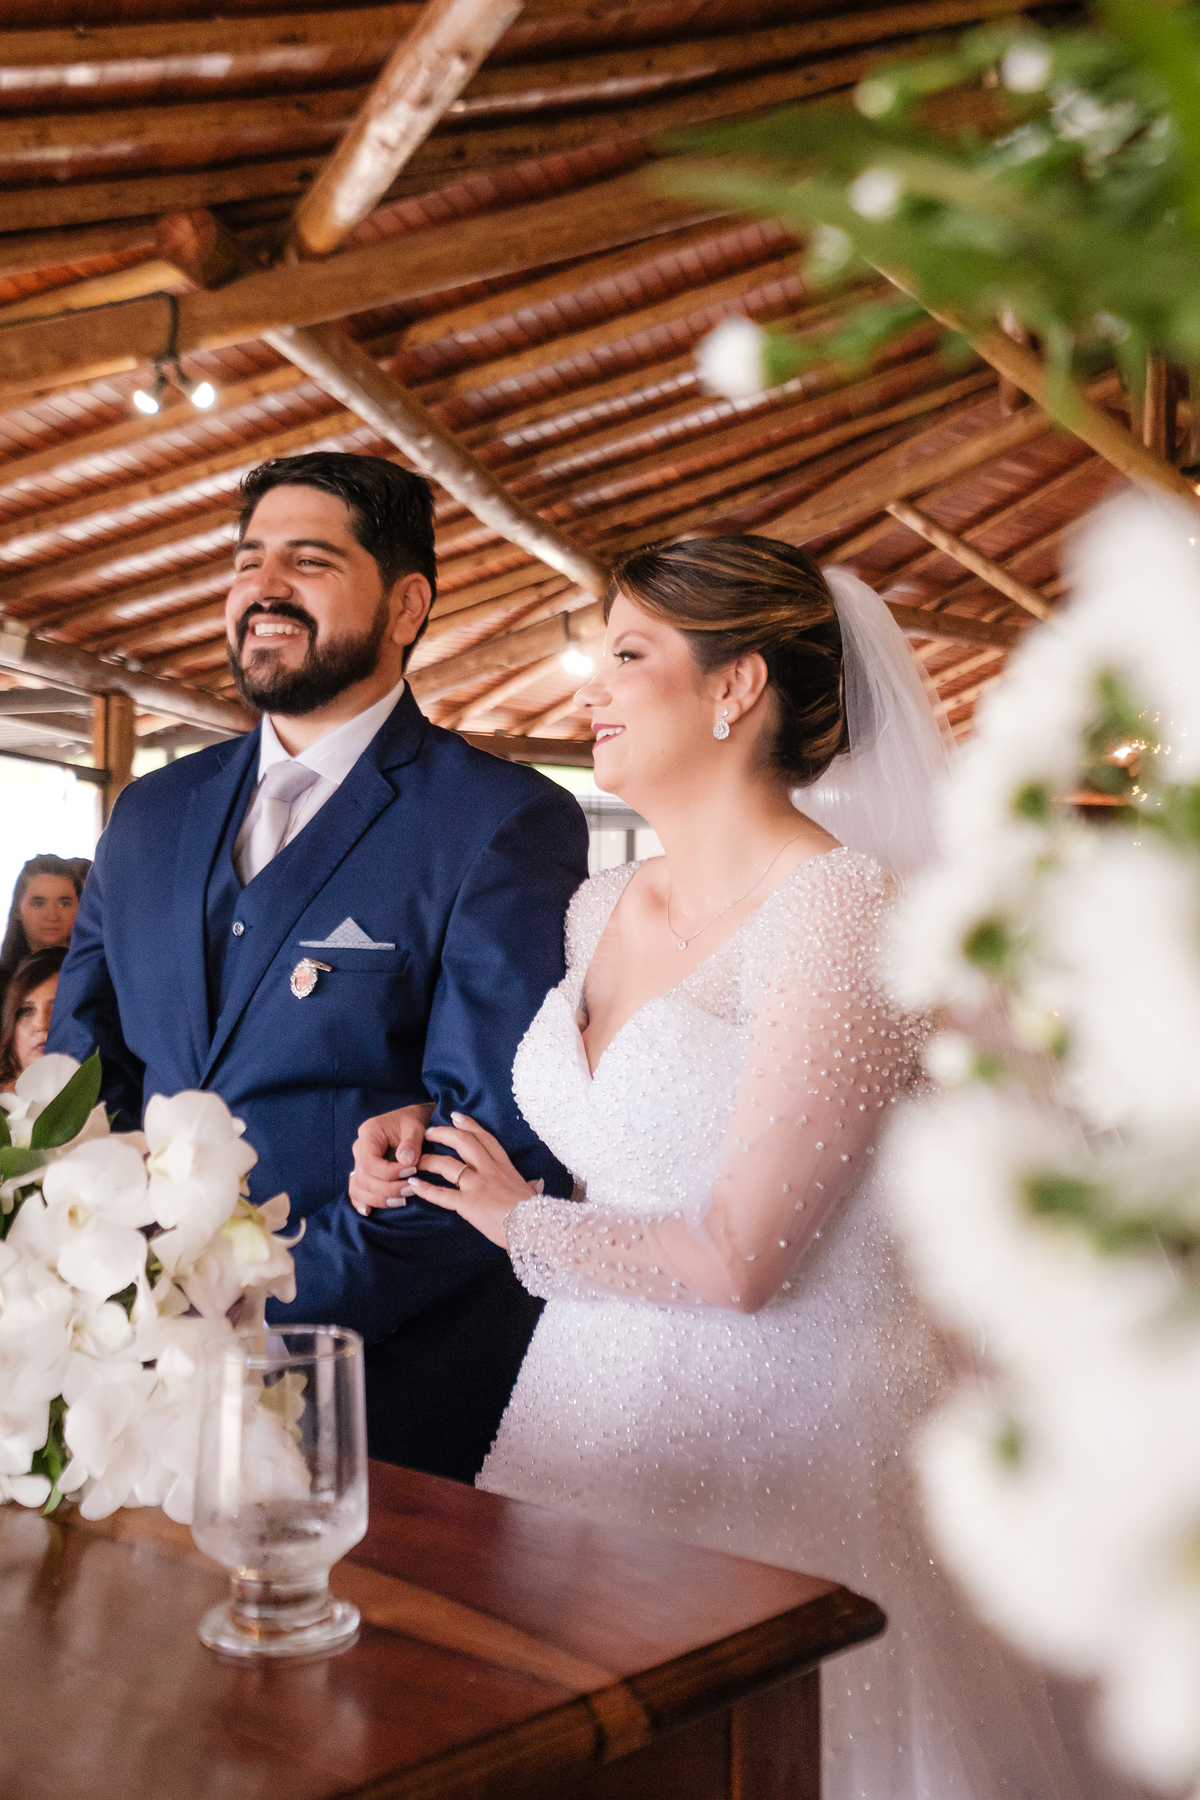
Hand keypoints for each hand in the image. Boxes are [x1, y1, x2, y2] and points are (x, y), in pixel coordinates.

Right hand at [349, 1101, 434, 1213]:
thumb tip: (406, 1161)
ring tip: (402, 1201)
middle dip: (388, 1189)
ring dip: (379, 1199)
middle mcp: (359, 1148)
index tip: (412, 1171)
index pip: (370, 1162)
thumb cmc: (412, 1122)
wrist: (410, 1122)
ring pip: (358, 1187)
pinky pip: (356, 1189)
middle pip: (364, 1178)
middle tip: (411, 1189)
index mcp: (369, 1134)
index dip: (390, 1173)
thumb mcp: (415, 1127)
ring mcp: (359, 1161)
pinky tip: (368, 1212)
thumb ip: (411, 1143)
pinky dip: (361, 1201)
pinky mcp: (364, 1171)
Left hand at [402, 1113, 537, 1247]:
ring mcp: (477, 1185)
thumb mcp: (532, 1192)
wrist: (536, 1226)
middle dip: (445, 1134)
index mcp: (504, 1166)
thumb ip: (529, 1186)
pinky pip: (442, 1194)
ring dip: (429, 1160)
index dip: (469, 1125)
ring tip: (416, 1159)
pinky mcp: (467, 1204)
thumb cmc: (536, 1211)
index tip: (456, 1116)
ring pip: (448, 1165)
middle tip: (430, 1131)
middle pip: (463, 1143)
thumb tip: (536, 1184)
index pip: (485, 1139)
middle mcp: (489, 1170)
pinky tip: (413, 1184)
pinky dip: (426, 1189)